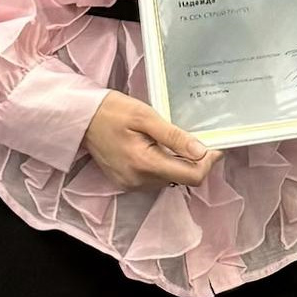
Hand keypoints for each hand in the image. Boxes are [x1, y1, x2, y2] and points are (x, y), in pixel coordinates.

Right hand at [81, 93, 220, 191]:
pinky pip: (155, 179)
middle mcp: (138, 181)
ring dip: (177, 162)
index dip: (208, 162)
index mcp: (145, 164)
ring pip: (170, 180)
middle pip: (182, 179)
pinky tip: (156, 147)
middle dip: (193, 160)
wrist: (81, 119)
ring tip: (170, 140)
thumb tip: (202, 152)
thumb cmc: (113, 111)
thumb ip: (174, 136)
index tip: (215, 145)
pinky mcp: (126, 183)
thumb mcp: (146, 116)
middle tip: (194, 136)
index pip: (191, 177)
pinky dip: (163, 165)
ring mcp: (131, 185)